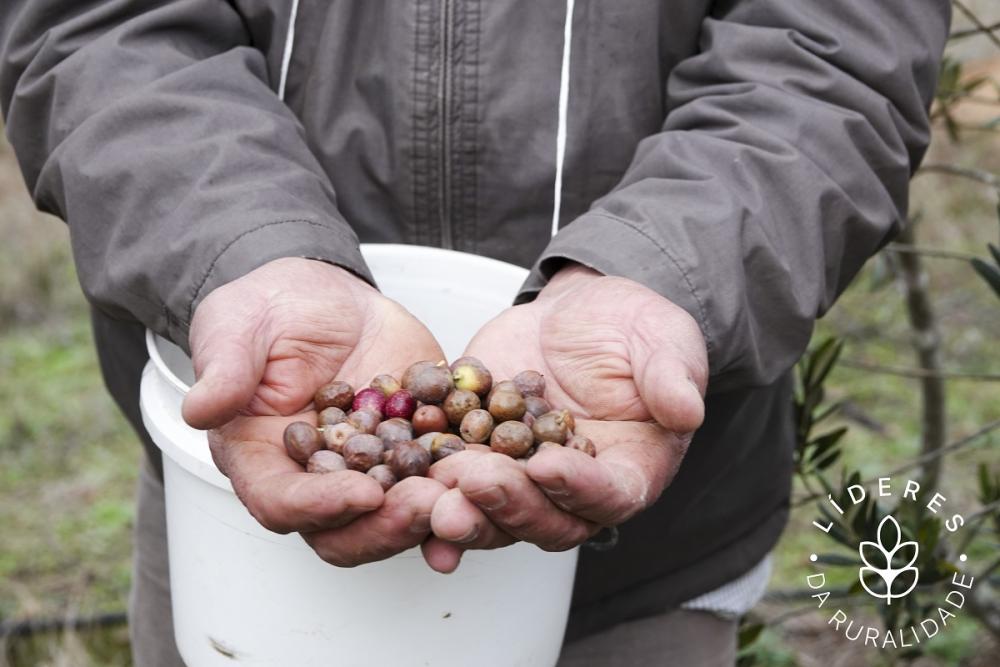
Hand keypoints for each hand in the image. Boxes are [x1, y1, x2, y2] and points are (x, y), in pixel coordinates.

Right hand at [182, 258, 450, 565]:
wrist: (323, 296)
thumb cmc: (267, 310)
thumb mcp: (236, 326)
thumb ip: (225, 369)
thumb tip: (201, 409)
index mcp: (262, 462)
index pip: (283, 503)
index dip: (320, 506)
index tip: (362, 492)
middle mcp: (317, 480)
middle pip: (348, 529)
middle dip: (388, 525)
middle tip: (428, 505)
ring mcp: (371, 470)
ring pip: (402, 513)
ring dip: (437, 513)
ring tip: (471, 496)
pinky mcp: (416, 449)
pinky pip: (444, 475)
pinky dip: (471, 480)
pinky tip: (502, 471)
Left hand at [423, 265, 707, 571]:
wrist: (578, 313)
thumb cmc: (631, 327)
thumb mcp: (662, 339)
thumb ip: (673, 376)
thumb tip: (687, 410)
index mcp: (626, 472)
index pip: (607, 494)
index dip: (578, 486)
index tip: (549, 466)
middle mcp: (571, 489)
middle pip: (542, 518)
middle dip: (505, 505)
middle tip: (471, 484)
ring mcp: (519, 478)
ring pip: (489, 512)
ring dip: (459, 510)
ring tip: (429, 496)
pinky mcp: (475, 455)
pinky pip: (447, 478)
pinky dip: (421, 485)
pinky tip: (392, 481)